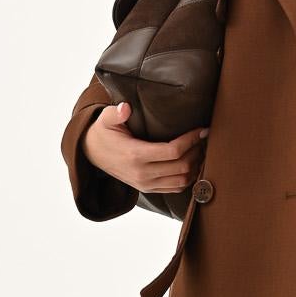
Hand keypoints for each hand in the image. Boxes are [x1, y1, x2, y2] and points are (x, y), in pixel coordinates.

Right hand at [84, 101, 208, 191]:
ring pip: (183, 181)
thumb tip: (126, 107)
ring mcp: (146, 184)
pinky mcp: (148, 189)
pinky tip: (193, 163)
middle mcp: (143, 173)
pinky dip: (189, 178)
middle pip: (182, 167)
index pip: (173, 151)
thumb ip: (116, 113)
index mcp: (136, 155)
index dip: (192, 140)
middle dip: (197, 152)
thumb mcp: (106, 120)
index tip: (202, 130)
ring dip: (196, 166)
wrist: (91, 154)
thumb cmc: (103, 133)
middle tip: (204, 138)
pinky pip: (176, 188)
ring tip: (200, 149)